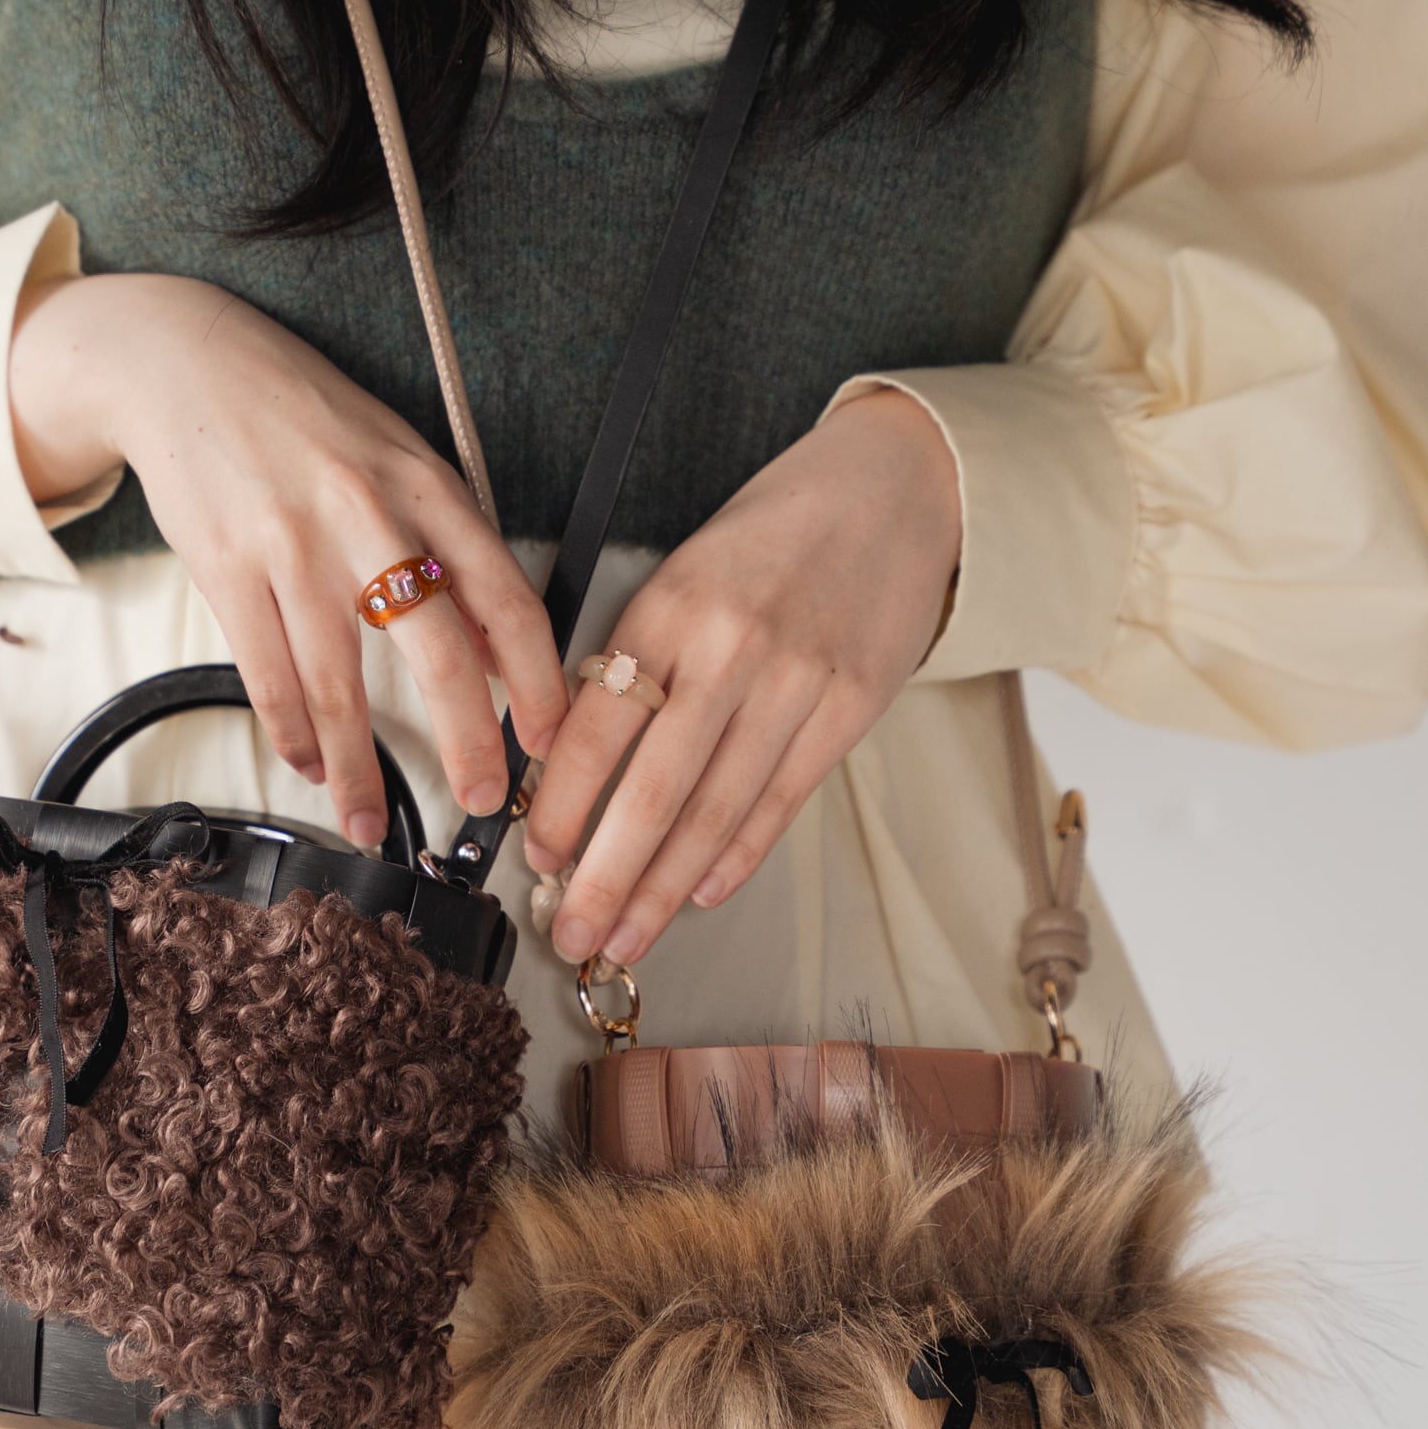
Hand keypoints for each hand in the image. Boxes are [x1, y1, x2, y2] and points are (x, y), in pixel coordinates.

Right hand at [9, 272, 567, 843]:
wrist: (187, 364)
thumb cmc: (304, 418)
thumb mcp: (400, 461)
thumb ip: (451, 550)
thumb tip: (501, 654)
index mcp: (428, 485)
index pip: (506, 597)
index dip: (539, 680)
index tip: (548, 740)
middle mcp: (368, 515)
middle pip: (436, 652)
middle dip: (467, 742)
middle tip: (481, 799)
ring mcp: (293, 544)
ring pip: (339, 686)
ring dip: (357, 770)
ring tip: (370, 820)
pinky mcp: (226, 568)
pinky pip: (269, 677)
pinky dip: (292, 734)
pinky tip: (308, 762)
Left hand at [520, 387, 961, 966]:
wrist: (891, 490)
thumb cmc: (773, 534)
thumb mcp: (685, 572)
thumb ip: (638, 657)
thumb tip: (573, 760)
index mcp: (669, 609)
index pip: (597, 730)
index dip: (561, 807)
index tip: (536, 859)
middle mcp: (730, 649)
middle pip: (652, 793)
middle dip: (603, 879)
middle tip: (570, 935)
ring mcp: (796, 683)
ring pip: (715, 812)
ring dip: (663, 890)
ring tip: (625, 938)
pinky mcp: (850, 708)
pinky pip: (781, 801)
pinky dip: (736, 856)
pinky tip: (701, 895)